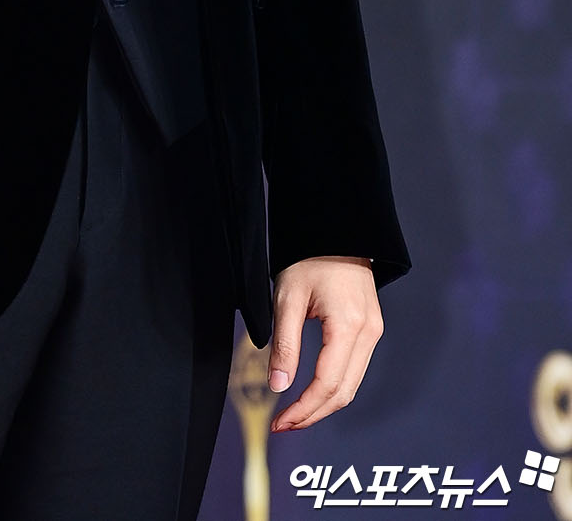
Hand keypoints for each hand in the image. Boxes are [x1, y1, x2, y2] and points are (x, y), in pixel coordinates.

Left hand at [267, 256, 383, 430]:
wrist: (334, 228)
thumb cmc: (309, 256)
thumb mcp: (288, 297)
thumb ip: (285, 345)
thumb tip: (278, 386)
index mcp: (349, 325)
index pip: (327, 384)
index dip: (304, 409)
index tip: (280, 423)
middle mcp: (368, 332)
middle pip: (344, 392)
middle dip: (313, 414)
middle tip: (284, 425)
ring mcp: (373, 331)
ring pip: (352, 384)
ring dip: (324, 404)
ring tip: (294, 414)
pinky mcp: (370, 328)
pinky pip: (354, 368)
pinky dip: (334, 386)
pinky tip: (312, 391)